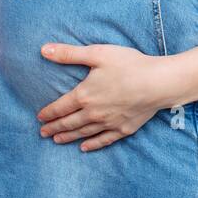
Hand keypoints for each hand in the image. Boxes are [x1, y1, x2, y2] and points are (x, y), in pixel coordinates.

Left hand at [36, 42, 175, 150]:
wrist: (158, 83)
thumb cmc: (129, 65)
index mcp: (84, 95)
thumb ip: (69, 53)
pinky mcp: (123, 129)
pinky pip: (103, 140)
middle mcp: (93, 113)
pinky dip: (92, 144)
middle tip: (43, 133)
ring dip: (68, 137)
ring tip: (57, 140)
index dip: (48, 113)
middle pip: (69, 123)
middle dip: (54, 128)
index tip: (40, 117)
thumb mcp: (97, 53)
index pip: (60, 107)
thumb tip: (43, 50)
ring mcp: (108, 123)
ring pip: (83, 133)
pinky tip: (84, 147)